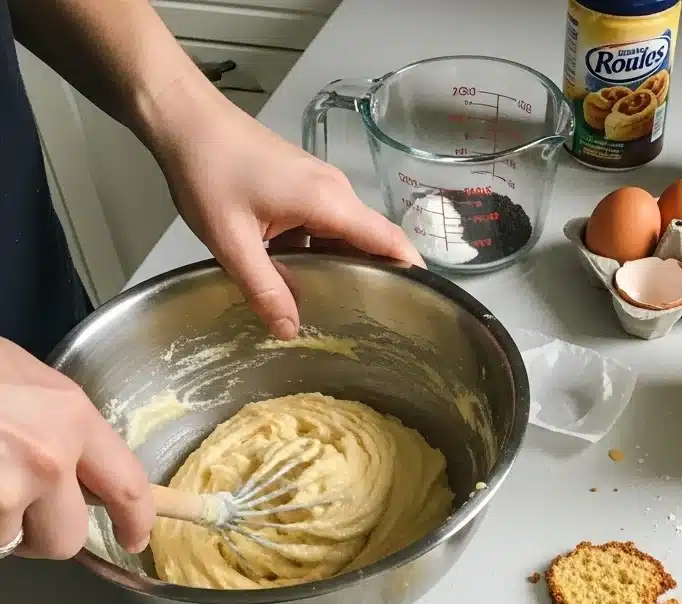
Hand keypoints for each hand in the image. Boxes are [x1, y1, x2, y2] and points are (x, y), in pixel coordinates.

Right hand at [0, 340, 153, 558]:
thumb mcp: (26, 379)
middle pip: (67, 539)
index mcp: (70, 418)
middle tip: (18, 509)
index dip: (136, 520)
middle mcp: (46, 458)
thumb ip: (64, 426)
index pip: (127, 486)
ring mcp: (3, 490)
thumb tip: (82, 470)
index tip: (134, 537)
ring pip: (11, 542)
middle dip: (43, 534)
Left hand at [151, 91, 423, 339]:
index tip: (422, 305)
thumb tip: (290, 331)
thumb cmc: (206, 168)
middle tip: (371, 324)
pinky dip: (319, 253)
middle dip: (374, 280)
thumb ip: (264, 290)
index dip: (412, 272)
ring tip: (334, 308)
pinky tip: (299, 278)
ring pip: (345, 237)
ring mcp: (319, 187)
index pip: (389, 241)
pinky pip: (325, 228)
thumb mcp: (231, 241)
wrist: (182, 117)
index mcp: (328, 201)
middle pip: (372, 242)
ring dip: (341, 268)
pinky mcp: (303, 187)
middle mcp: (334, 192)